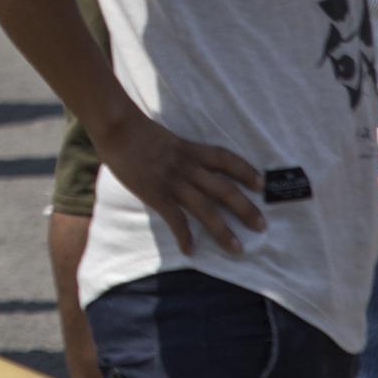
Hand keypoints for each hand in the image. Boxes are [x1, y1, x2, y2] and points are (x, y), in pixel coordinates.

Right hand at [97, 109, 273, 255]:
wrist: (116, 126)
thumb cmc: (134, 129)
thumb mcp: (164, 137)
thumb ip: (175, 151)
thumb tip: (179, 161)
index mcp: (190, 149)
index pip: (225, 159)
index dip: (246, 171)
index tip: (261, 184)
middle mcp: (188, 166)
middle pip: (224, 189)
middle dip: (245, 208)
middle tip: (261, 226)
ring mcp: (173, 181)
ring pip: (206, 209)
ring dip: (223, 230)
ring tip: (237, 248)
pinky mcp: (156, 193)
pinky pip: (175, 219)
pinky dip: (184, 236)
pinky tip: (190, 251)